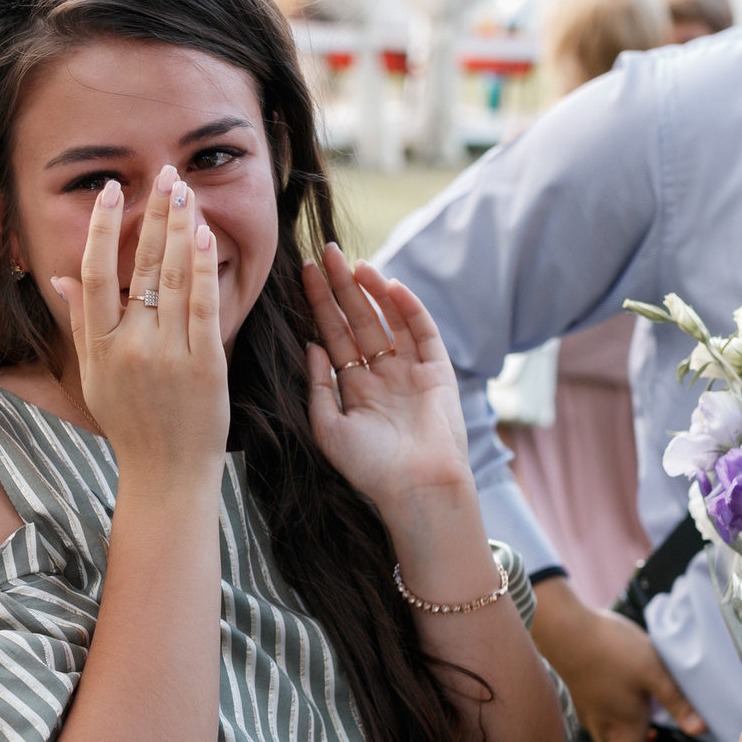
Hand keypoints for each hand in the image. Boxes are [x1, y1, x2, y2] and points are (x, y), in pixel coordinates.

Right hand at [53, 166, 225, 487]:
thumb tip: (57, 276)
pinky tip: (204, 235)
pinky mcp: (205, 364)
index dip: (101, 228)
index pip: (93, 273)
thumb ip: (80, 322)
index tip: (111, 191)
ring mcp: (168, 354)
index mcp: (99, 347)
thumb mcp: (93, 376)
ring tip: (186, 192)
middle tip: (164, 175)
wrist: (167, 474)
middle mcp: (129, 346)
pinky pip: (204, 305)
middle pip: (139, 266)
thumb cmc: (131, 424)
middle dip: (153, 216)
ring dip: (181, 228)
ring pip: (174, 278)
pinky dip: (203, 268)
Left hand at [300, 247, 471, 514]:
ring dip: (372, 291)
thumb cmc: (370, 468)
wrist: (416, 489)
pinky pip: (422, 332)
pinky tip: (390, 285)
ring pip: (388, 320)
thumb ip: (318, 387)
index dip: (319, 304)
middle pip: (358, 321)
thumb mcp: (329, 429)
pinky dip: (409, 308)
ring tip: (353, 263)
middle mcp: (381, 375)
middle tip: (325, 252)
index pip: (333, 336)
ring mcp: (410, 371)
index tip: (304, 273)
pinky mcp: (438, 372)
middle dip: (341, 287)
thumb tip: (311, 346)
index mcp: (355, 389)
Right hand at [531, 581, 704, 741]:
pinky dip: (613, 721)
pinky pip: (597, 722)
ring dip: (624, 738)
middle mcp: (601, 726)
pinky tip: (623, 695)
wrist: (565, 629)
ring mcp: (586, 712)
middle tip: (654, 740)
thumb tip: (699, 730)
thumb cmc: (611, 649)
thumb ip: (677, 701)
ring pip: (605, 740)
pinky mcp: (579, 697)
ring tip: (643, 716)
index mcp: (622, 726)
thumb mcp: (654, 670)